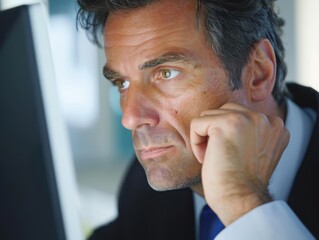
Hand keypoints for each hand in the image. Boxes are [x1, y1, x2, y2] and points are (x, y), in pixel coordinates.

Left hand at [190, 103, 289, 224]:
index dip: (228, 136)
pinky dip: (195, 142)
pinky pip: (197, 124)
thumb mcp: (256, 151)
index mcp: (275, 126)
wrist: (241, 199)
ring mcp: (247, 119)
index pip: (240, 115)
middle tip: (221, 157)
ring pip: (210, 116)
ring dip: (205, 138)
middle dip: (215, 133)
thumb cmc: (242, 182)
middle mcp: (265, 119)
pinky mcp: (227, 123)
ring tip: (215, 158)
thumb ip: (251, 132)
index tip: (233, 157)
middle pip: (224, 111)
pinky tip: (206, 158)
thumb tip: (226, 120)